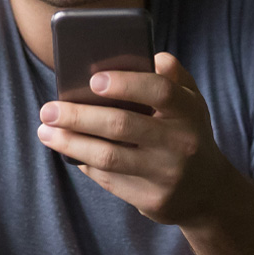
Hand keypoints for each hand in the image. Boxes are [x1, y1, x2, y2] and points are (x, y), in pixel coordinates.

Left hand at [35, 52, 243, 224]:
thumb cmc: (187, 133)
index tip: (93, 80)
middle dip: (78, 116)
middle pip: (121, 125)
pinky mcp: (151, 199)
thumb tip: (151, 55)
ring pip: (108, 157)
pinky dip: (85, 163)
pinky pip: (109, 179)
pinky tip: (68, 151)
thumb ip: (172, 77)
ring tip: (46, 132)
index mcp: (188, 111)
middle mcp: (180, 142)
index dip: (125, 83)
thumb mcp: (190, 103)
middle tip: (48, 109)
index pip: (159, 91)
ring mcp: (166, 173)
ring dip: (70, 143)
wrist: (208, 192)